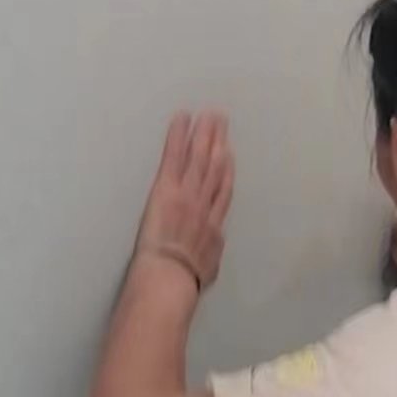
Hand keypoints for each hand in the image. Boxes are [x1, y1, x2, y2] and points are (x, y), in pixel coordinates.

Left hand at [136, 110, 234, 290]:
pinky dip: (179, 135)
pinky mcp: (168, 186)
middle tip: (222, 122)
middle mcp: (204, 204)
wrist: (172, 275)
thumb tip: (209, 257)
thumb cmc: (186, 281)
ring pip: (200, 157)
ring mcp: (188, 192)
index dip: (226, 171)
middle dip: (219, 143)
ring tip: (210, 115)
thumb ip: (209, 257)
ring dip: (205, 134)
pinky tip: (183, 118)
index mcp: (213, 227)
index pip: (222, 192)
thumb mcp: (207, 270)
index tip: (229, 154)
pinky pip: (175, 156)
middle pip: (215, 168)